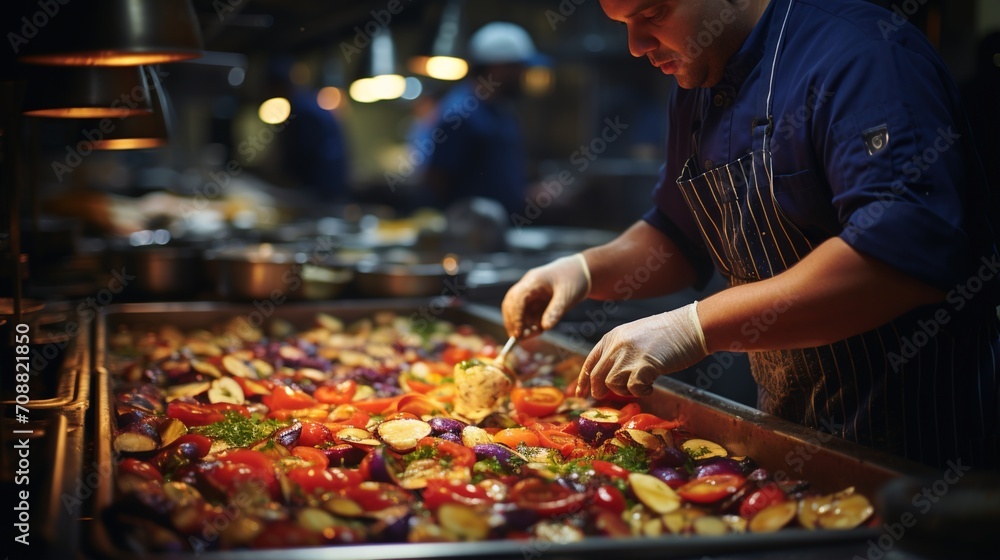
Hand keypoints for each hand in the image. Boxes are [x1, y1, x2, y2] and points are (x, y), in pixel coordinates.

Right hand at [501, 254, 590, 338]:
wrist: (580, 271)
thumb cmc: (574, 280)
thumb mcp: (568, 297)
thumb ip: (555, 311)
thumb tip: (544, 327)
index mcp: (534, 281)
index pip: (517, 299)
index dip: (515, 317)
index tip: (518, 333)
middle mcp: (527, 285)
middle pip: (510, 304)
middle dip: (512, 321)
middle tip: (517, 338)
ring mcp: (529, 292)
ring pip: (515, 309)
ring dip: (518, 323)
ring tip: (528, 336)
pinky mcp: (533, 299)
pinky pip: (525, 312)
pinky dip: (527, 322)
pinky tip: (535, 330)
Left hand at [576, 302, 707, 398]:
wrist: (690, 326)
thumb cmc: (667, 333)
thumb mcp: (635, 336)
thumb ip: (619, 351)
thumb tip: (608, 378)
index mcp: (612, 337)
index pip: (590, 361)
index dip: (584, 380)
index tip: (581, 394)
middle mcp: (616, 345)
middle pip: (597, 376)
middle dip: (599, 391)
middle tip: (607, 397)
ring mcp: (629, 355)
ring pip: (613, 384)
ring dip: (625, 390)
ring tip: (641, 383)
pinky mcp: (644, 366)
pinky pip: (633, 389)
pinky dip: (642, 392)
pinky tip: (652, 385)